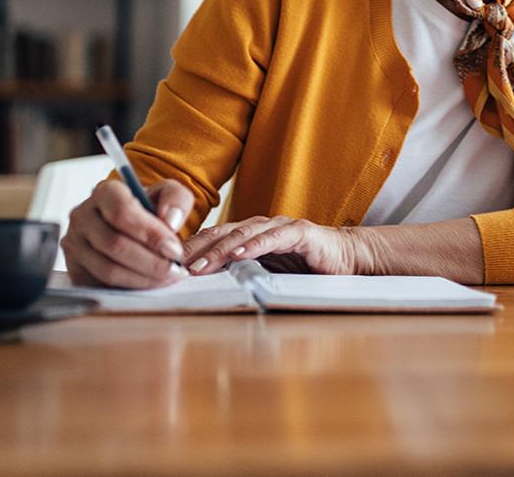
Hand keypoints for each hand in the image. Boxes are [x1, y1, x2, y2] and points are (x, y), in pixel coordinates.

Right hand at [62, 178, 193, 288]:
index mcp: (104, 192)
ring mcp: (74, 244)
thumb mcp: (167, 194)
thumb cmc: (149, 210)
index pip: (121, 212)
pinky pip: (100, 286)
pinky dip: (129, 289)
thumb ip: (176, 199)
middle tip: (176, 269)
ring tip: (167, 278)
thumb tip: (171, 221)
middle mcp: (83, 216)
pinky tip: (150, 284)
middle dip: (151, 261)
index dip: (150, 234)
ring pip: (107, 269)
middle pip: (114, 244)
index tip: (174, 249)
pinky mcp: (74, 270)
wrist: (130, 227)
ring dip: (143, 279)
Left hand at [183, 215, 363, 275]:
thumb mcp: (268, 272)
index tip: (167, 264)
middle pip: (221, 233)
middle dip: (195, 249)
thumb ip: (242, 273)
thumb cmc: (306, 266)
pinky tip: (239, 254)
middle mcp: (261, 227)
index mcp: (250, 235)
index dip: (190, 249)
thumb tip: (205, 287)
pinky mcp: (301, 234)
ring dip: (218, 250)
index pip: (213, 238)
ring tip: (199, 265)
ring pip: (243, 234)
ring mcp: (280, 228)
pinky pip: (274, 238)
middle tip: (173, 266)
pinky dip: (255, 245)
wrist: (347, 258)